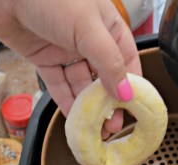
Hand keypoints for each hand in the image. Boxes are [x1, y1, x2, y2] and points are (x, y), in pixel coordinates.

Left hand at [0, 0, 141, 138]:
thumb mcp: (88, 28)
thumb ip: (109, 61)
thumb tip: (125, 91)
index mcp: (106, 26)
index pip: (126, 59)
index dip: (130, 83)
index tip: (132, 106)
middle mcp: (88, 39)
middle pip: (103, 75)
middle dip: (108, 100)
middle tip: (112, 124)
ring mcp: (65, 50)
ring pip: (80, 83)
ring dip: (86, 104)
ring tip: (94, 125)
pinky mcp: (44, 59)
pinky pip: (58, 83)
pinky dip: (65, 100)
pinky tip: (73, 115)